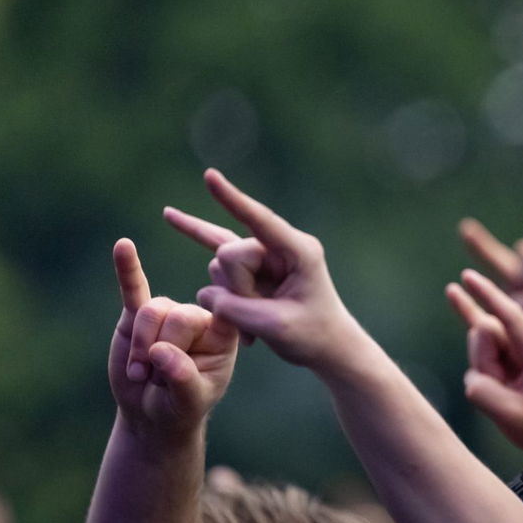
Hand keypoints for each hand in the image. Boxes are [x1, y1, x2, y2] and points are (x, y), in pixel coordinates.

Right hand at [109, 238, 238, 438]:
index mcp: (223, 332)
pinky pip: (134, 288)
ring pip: (151, 312)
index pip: (214, 318)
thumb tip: (161, 352)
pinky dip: (128, 269)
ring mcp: (168, 312)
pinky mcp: (137, 314)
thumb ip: (182, 378)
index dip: (196, 334)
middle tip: (157, 381)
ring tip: (141, 375)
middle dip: (160, 353)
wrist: (151, 414)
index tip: (196, 333)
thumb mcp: (189, 402)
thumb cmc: (180, 408)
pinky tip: (123, 247)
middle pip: (178, 316)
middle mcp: (197, 317)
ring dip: (140, 348)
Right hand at [187, 169, 364, 370]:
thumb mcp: (275, 328)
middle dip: (237, 289)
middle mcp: (278, 246)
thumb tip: (208, 293)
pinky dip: (212, 274)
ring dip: (233, 300)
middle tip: (264, 316)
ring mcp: (263, 255)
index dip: (231, 199)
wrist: (328, 346)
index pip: (259, 219)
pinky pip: (216, 261)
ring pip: (219, 267)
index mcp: (298, 250)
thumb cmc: (312, 336)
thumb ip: (235, 308)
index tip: (209, 176)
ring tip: (261, 322)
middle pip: (228, 253)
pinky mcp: (250, 267)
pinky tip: (194, 252)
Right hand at [446, 269, 522, 456]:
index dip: (485, 295)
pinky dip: (473, 323)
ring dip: (486, 369)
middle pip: (488, 333)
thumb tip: (472, 372)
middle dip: (483, 362)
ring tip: (509, 395)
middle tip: (506, 395)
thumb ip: (479, 389)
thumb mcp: (508, 415)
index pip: (508, 315)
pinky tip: (455, 295)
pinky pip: (490, 334)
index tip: (466, 277)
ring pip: (485, 343)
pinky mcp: (519, 351)